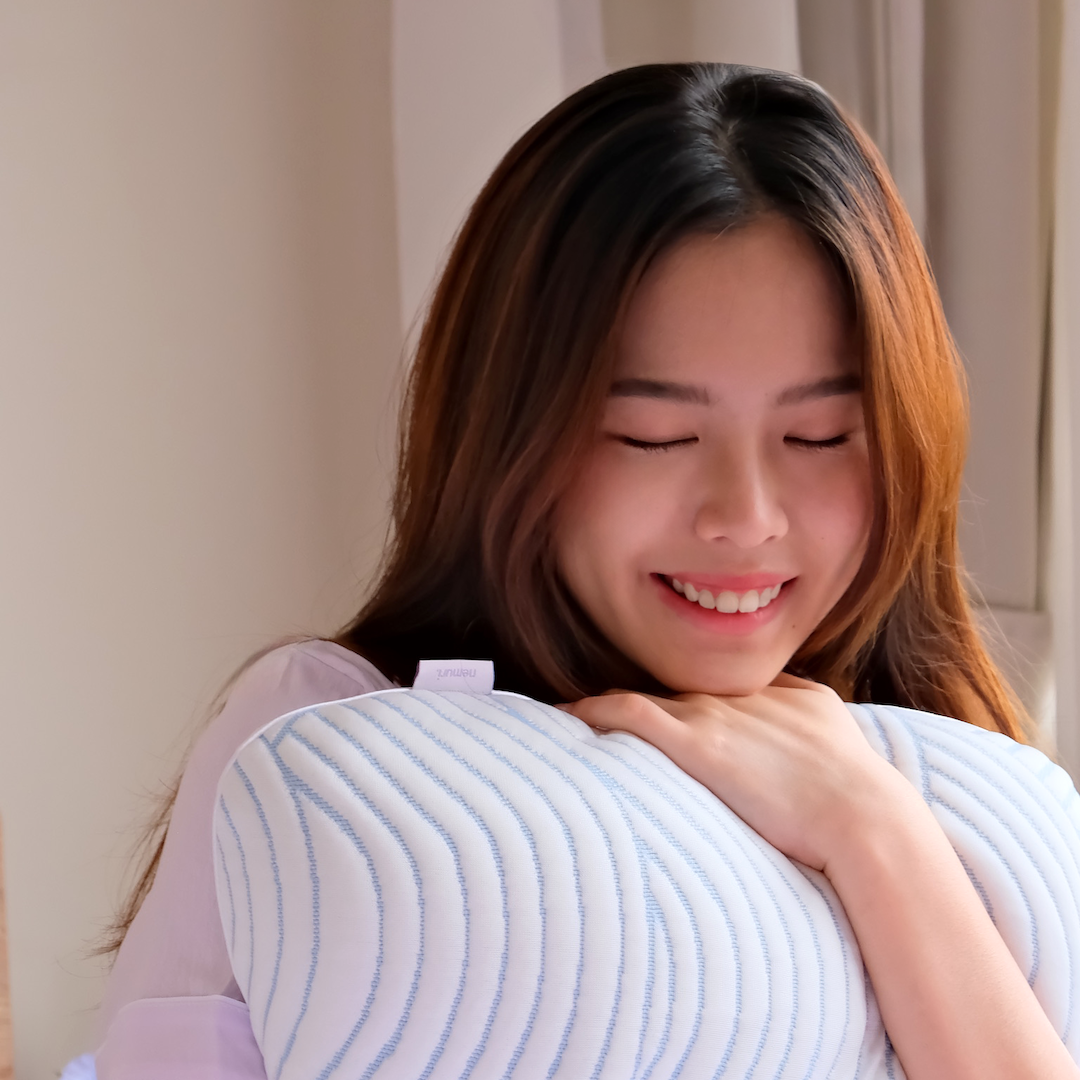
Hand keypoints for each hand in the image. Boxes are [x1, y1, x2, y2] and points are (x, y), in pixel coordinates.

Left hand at [560, 673, 910, 872]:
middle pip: (670, 690)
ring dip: (604, 707)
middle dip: (637, 700)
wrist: (863, 816)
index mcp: (771, 692)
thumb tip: (793, 716)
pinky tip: (562, 716)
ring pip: (641, 697)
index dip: (677, 700)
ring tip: (565, 715)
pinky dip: (591, 710)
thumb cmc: (856, 786)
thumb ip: (803, 715)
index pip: (708, 689)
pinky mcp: (693, 742)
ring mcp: (711, 714)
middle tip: (593, 715)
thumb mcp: (833, 731)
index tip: (654, 711)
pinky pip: (626, 712)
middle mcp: (734, 694)